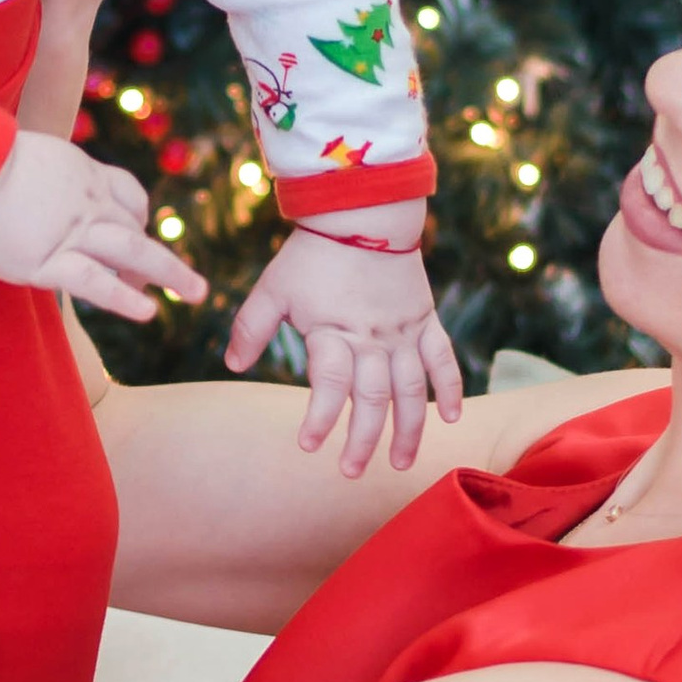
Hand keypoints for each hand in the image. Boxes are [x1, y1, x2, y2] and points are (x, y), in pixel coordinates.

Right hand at [0, 130, 208, 325]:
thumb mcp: (20, 155)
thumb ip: (38, 177)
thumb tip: (29, 193)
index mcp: (80, 171)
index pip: (126, 194)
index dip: (139, 218)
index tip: (141, 234)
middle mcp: (86, 201)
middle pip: (135, 228)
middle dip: (164, 257)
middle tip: (190, 283)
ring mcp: (71, 233)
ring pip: (132, 252)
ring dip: (170, 273)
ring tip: (195, 293)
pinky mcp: (49, 262)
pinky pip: (96, 283)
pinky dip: (125, 298)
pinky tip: (148, 312)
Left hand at [224, 229, 464, 475]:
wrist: (363, 209)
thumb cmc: (312, 253)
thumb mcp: (273, 288)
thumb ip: (251, 327)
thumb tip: (232, 363)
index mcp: (333, 331)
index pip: (330, 385)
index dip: (320, 418)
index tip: (308, 446)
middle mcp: (372, 337)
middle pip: (372, 397)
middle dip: (362, 439)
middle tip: (349, 471)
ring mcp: (403, 331)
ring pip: (410, 389)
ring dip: (408, 429)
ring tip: (400, 464)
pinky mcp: (424, 319)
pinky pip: (442, 359)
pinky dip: (449, 388)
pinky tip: (449, 418)